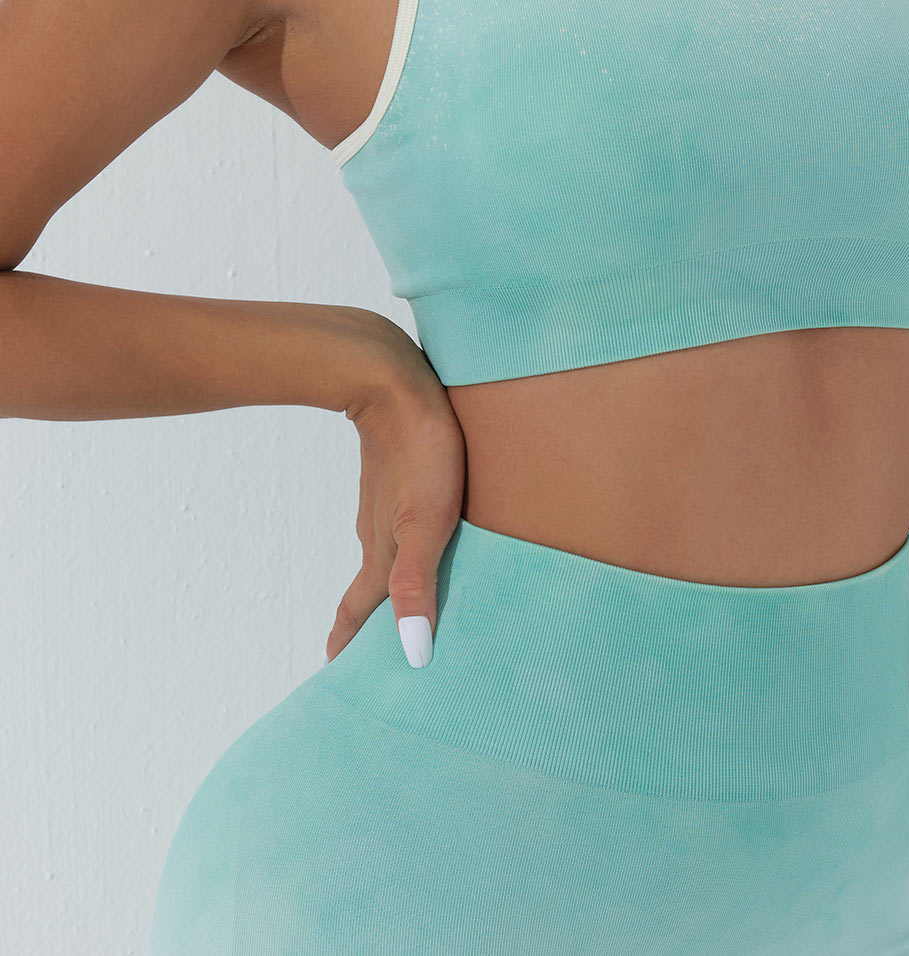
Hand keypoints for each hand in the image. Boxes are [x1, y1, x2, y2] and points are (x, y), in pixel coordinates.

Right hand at [323, 312, 466, 668]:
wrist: (394, 379)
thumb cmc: (419, 450)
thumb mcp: (426, 524)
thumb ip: (416, 585)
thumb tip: (413, 655)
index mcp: (382, 552)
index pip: (361, 612)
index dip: (351, 645)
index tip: (336, 676)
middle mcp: (377, 531)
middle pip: (370, 588)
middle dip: (367, 624)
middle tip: (363, 655)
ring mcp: (384, 500)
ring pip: (382, 554)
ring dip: (385, 585)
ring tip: (395, 606)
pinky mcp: (397, 472)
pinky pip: (394, 521)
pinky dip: (400, 547)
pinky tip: (412, 535)